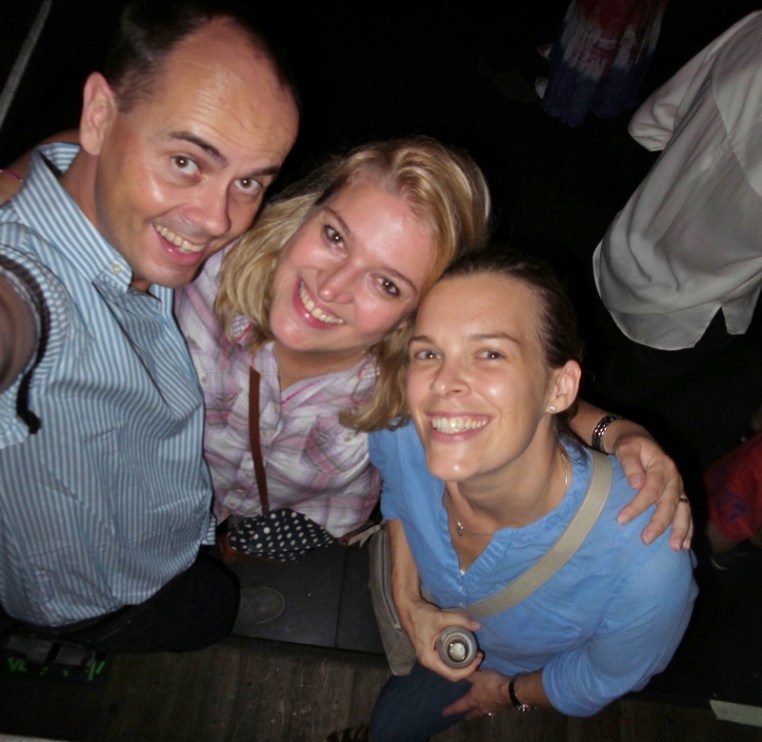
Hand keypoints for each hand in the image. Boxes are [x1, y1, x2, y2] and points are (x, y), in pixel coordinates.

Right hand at [403, 600, 481, 681]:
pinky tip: (463, 647)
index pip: (451, 675)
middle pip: (451, 673)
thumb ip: (459, 620)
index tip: (477, 659)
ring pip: (448, 666)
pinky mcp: (430, 651)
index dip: (467, 671)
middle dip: (467, 667)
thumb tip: (477, 626)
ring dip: (461, 662)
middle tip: (478, 655)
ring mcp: (428, 657)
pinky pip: (444, 659)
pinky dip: (455, 656)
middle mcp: (428, 661)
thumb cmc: (421, 615)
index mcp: (429, 659)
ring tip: (474, 651)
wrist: (408, 608)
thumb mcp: (441, 617)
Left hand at [442, 669, 508, 718]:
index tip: (444, 713)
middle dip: (467, 715)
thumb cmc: (491, 683)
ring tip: (477, 710)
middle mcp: (481, 707)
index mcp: (473, 700)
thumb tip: (460, 668)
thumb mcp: (478, 675)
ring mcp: (491, 709)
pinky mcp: (500, 707)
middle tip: (464, 716)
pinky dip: (488, 708)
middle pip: (472, 714)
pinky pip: (491, 709)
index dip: (451, 709)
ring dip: (478, 712)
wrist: (510, 690)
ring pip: (482, 712)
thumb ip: (469, 672)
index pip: (459, 706)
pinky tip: (490, 704)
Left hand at [610, 425, 692, 549]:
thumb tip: (637, 484)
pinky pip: (686, 513)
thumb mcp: (626, 448)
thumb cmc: (629, 445)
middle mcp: (675, 478)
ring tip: (675, 548)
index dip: (638, 506)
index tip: (621, 519)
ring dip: (680, 530)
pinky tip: (685, 544)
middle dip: (659, 523)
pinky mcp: (679, 494)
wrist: (638, 440)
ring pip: (683, 511)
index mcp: (663, 466)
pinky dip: (688, 528)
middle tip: (645, 540)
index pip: (652, 489)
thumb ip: (630, 464)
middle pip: (669, 504)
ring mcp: (679, 487)